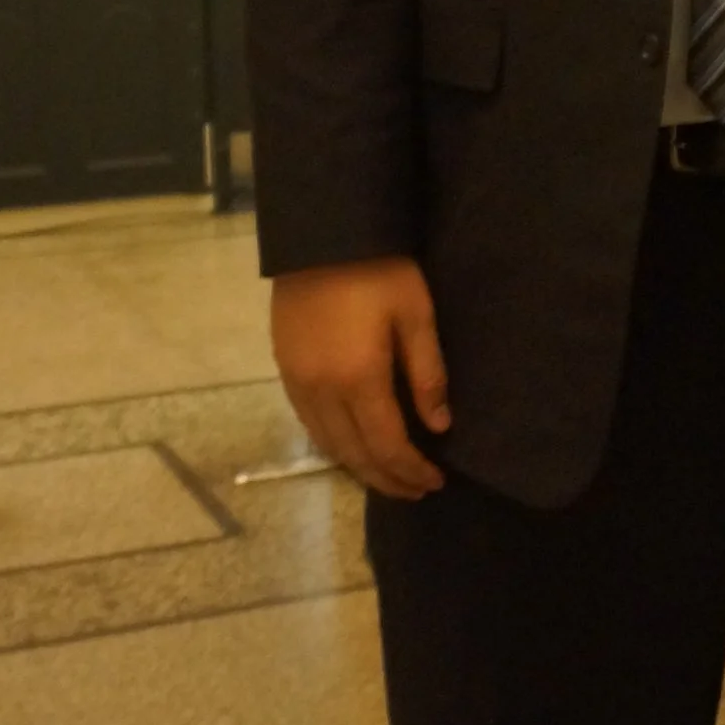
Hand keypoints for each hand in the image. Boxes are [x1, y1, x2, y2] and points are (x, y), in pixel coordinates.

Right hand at [270, 258, 450, 499]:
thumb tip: (439, 426)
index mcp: (359, 380)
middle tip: (417, 489)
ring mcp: (297, 382)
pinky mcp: (284, 370)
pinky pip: (309, 424)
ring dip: (360, 467)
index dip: (411, 470)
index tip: (436, 481)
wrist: (320, 235)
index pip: (387, 446)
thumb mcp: (416, 316)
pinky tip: (354, 445)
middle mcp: (322, 391)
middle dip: (388, 478)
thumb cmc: (380, 270)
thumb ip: (428, 374)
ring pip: (328, 444)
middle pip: (355, 454)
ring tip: (389, 476)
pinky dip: (335, 444)